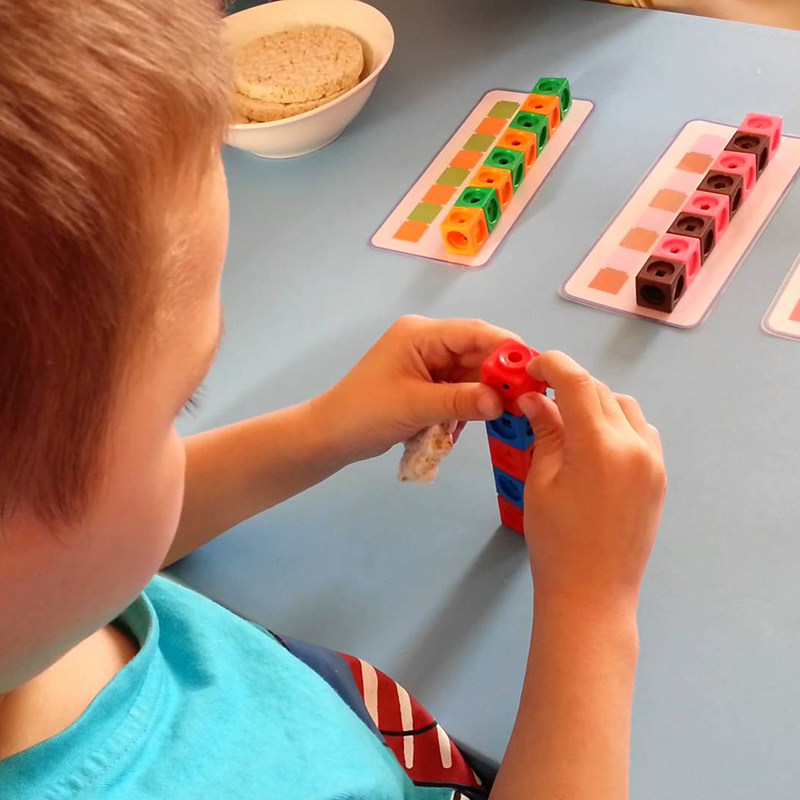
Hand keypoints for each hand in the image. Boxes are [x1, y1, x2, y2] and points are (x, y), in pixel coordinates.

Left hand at [316, 316, 517, 464]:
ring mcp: (427, 364)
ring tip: (500, 418)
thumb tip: (501, 401)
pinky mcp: (427, 385)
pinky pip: (458, 392)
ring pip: (470, 375)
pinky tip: (461, 428)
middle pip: (476, 354)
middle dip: (498, 377)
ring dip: (481, 397)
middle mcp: (428, 343)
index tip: (534, 368)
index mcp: (421, 334)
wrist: (331, 436)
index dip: (506, 348)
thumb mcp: (416, 406)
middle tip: (525, 400)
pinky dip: (465, 408)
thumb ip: (461, 402)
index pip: (474, 332)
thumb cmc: (366, 413)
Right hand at [517, 352, 665, 608]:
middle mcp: (634, 445)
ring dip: (597, 403)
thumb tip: (536, 398)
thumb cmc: (555, 541)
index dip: (553, 365)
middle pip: (601, 392)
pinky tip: (596, 445)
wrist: (593, 593)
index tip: (533, 367)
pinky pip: (641, 431)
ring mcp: (653, 461)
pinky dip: (618, 424)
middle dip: (570, 386)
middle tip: (541, 397)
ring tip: (569, 423)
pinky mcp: (659, 476)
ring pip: (626, 407)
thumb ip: (545, 432)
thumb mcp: (540, 481)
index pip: (577, 383)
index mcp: (599, 446)